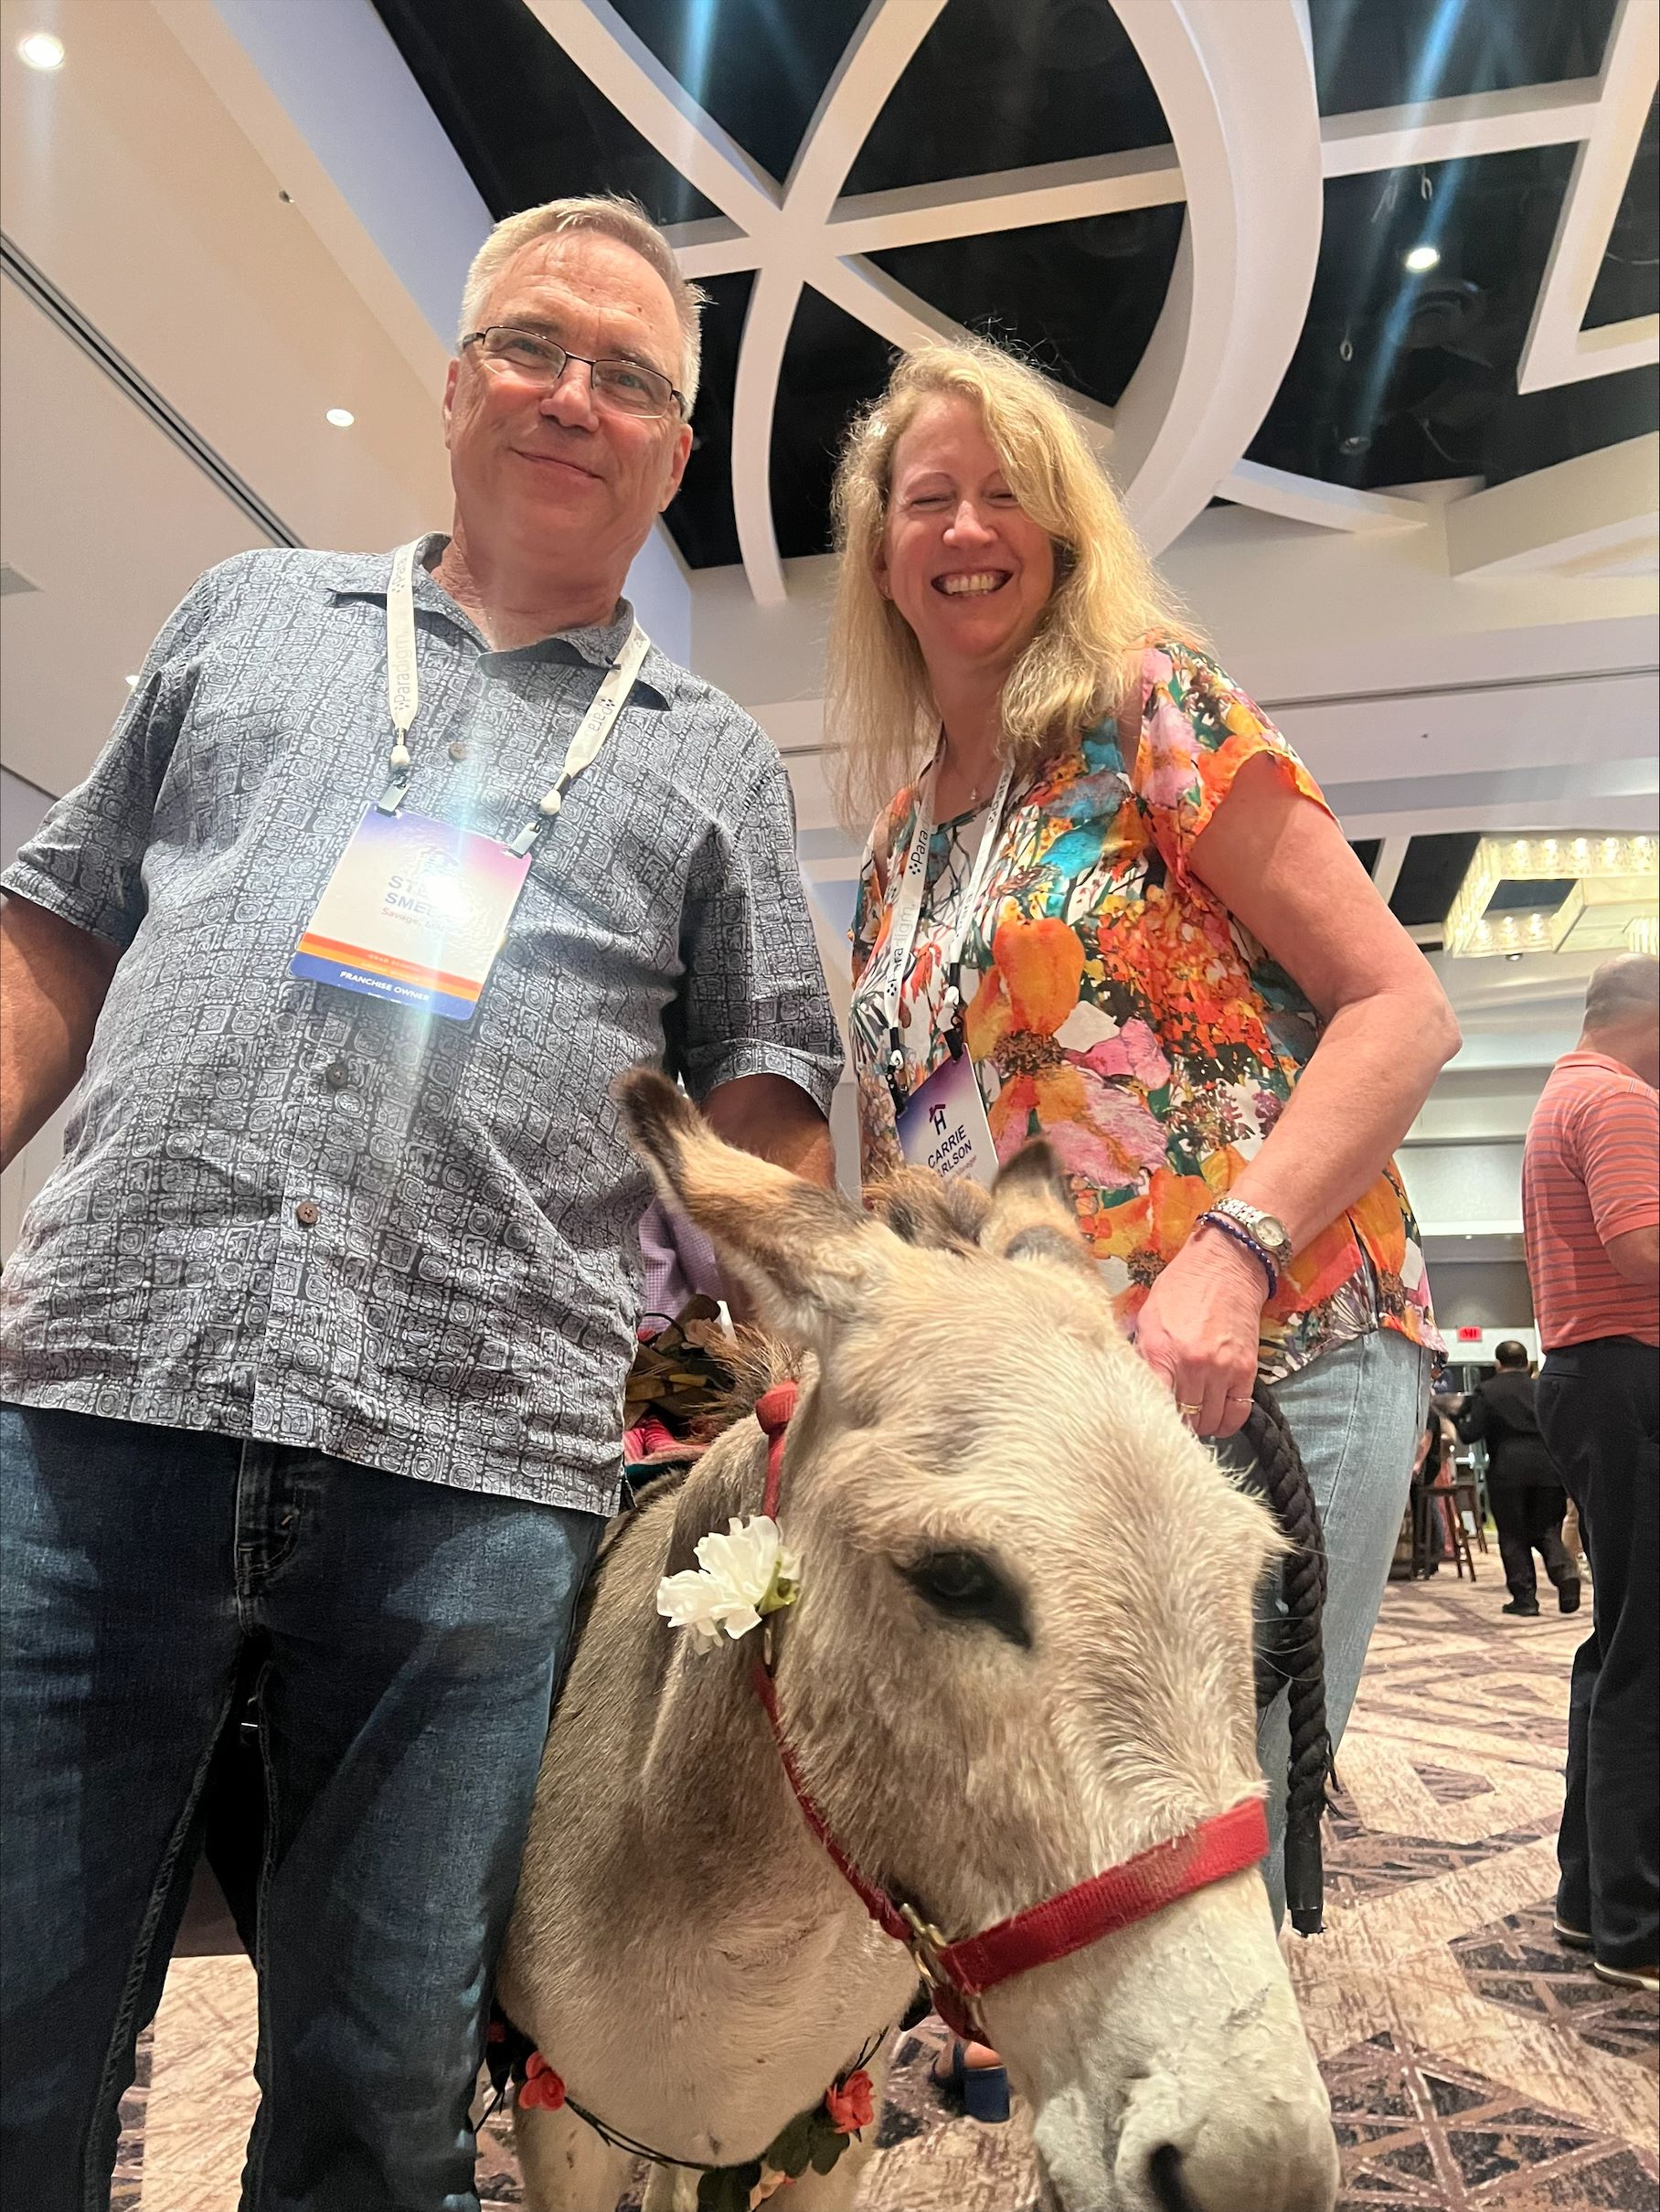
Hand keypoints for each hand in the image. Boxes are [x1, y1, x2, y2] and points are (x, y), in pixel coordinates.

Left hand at [1133, 1226, 1268, 1437]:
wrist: (1227, 1266)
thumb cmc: (1182, 1287)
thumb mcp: (1148, 1315)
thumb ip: (1141, 1352)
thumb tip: (1132, 1384)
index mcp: (1161, 1350)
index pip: (1153, 1404)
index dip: (1150, 1419)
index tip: (1148, 1423)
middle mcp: (1192, 1364)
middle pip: (1183, 1418)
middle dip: (1177, 1423)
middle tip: (1173, 1419)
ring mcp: (1221, 1369)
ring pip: (1209, 1420)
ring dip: (1201, 1425)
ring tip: (1194, 1417)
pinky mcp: (1246, 1370)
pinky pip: (1237, 1413)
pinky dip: (1227, 1423)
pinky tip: (1217, 1418)